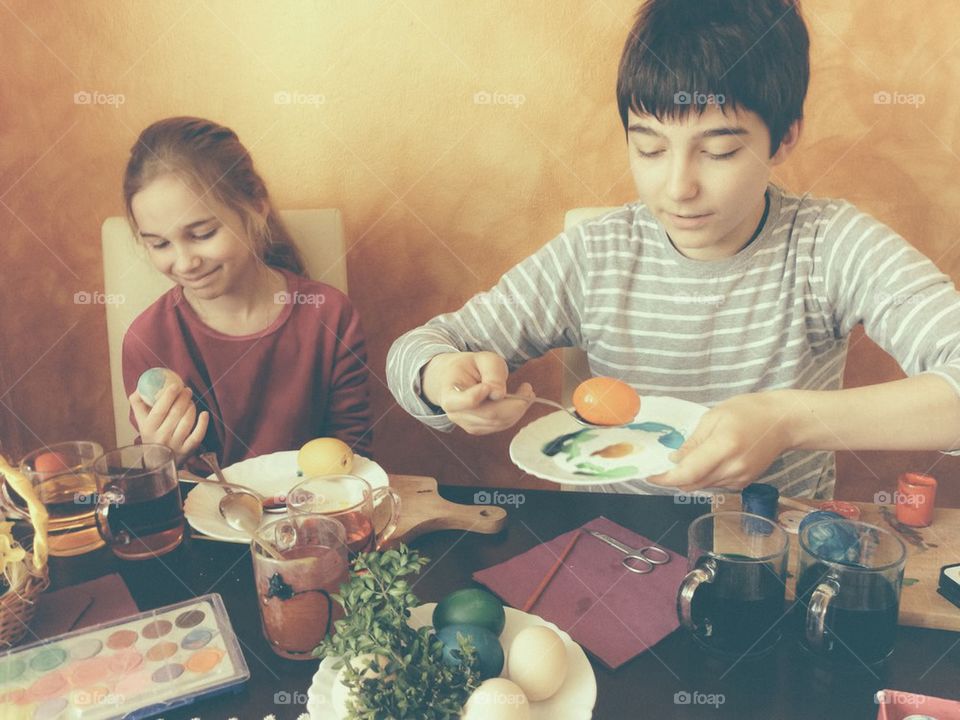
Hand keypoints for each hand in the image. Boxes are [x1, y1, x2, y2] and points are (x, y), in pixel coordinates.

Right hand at [129, 384, 209, 464]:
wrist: (157, 462)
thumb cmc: (151, 435)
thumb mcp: (141, 421)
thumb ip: (138, 402)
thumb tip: (141, 386)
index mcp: (148, 428)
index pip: (160, 409)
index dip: (169, 396)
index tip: (176, 385)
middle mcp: (161, 437)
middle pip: (176, 413)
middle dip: (184, 398)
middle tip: (187, 390)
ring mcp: (175, 445)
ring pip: (187, 422)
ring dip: (192, 407)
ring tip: (191, 401)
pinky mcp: (187, 450)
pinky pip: (198, 435)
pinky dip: (203, 423)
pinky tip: (204, 414)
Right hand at [421, 351, 535, 433]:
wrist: (453, 378)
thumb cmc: (469, 366)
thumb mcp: (482, 359)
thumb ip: (492, 373)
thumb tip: (499, 394)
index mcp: (450, 394)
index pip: (467, 402)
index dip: (480, 395)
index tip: (489, 385)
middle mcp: (456, 414)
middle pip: (490, 415)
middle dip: (514, 403)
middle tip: (527, 388)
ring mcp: (467, 424)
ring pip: (499, 422)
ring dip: (518, 409)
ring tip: (526, 392)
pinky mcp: (479, 429)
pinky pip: (501, 425)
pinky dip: (514, 414)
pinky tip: (518, 401)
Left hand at [646, 392, 793, 490]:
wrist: (783, 422)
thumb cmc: (748, 411)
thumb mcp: (714, 417)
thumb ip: (693, 442)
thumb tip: (674, 460)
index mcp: (724, 447)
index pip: (688, 473)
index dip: (666, 478)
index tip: (650, 476)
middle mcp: (733, 468)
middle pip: (693, 484)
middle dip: (674, 479)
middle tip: (660, 467)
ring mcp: (740, 478)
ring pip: (703, 486)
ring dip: (689, 478)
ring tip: (683, 461)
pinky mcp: (744, 483)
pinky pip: (716, 484)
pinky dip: (704, 477)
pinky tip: (705, 462)